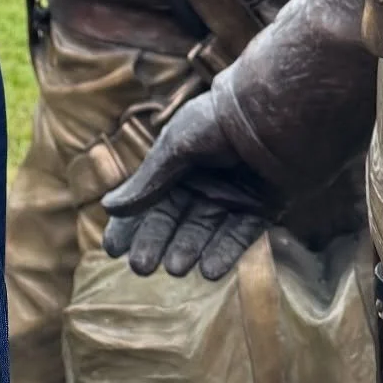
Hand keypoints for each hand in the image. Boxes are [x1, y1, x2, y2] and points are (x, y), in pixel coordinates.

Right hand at [100, 93, 269, 281]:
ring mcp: (234, 195)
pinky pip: (241, 235)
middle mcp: (205, 180)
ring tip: (175, 268)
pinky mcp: (264, 207)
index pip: (149, 198)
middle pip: (175, 219)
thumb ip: (148, 182)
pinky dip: (224, 252)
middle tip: (142, 267)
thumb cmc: (218, 121)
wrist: (275, 112)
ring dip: (189, 249)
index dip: (130, 224)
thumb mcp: (175, 147)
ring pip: (206, 230)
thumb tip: (108, 207)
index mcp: (179, 161)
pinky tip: (209, 270)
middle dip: (157, 242)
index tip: (113, 250)